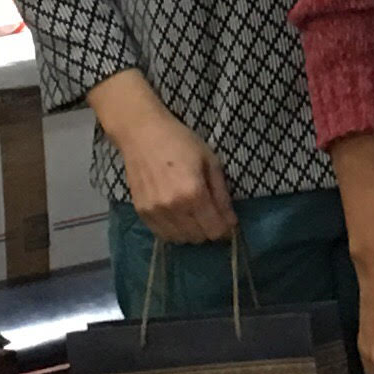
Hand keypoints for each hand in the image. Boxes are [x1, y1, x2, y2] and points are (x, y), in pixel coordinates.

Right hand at [103, 96, 236, 245]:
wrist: (141, 134)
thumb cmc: (181, 142)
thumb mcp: (210, 162)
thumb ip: (222, 195)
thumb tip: (231, 223)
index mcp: (193, 193)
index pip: (215, 230)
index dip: (225, 229)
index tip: (227, 221)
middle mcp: (173, 208)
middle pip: (199, 238)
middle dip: (209, 230)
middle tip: (210, 215)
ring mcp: (155, 212)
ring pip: (180, 240)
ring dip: (192, 233)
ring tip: (193, 215)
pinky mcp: (141, 213)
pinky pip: (163, 235)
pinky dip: (174, 231)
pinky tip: (178, 216)